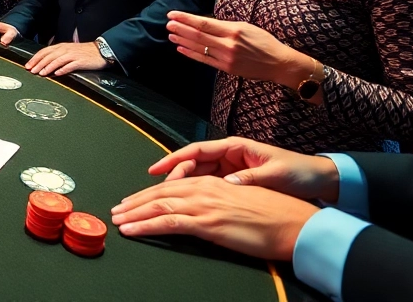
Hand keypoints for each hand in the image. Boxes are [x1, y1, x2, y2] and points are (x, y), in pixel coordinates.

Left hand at [24, 41, 106, 75]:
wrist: (101, 50)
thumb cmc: (84, 52)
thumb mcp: (68, 51)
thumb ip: (58, 55)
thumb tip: (45, 63)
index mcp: (61, 46)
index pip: (44, 51)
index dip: (35, 58)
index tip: (27, 65)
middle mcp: (65, 50)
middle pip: (49, 56)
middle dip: (38, 64)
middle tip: (31, 71)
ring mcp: (73, 55)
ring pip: (57, 60)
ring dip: (48, 67)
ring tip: (41, 73)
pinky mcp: (81, 61)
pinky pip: (70, 65)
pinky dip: (63, 69)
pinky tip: (57, 74)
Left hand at [110, 176, 318, 260]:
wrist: (295, 223)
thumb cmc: (276, 216)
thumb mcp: (241, 202)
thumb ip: (219, 202)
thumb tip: (206, 211)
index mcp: (213, 182)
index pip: (173, 185)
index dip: (149, 193)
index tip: (133, 200)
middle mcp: (205, 188)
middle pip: (159, 193)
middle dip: (135, 201)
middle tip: (117, 209)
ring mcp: (204, 204)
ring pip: (158, 205)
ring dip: (133, 213)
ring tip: (117, 219)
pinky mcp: (207, 222)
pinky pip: (167, 222)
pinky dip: (145, 226)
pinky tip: (131, 230)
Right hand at [147, 136, 339, 201]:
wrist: (319, 180)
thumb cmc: (298, 172)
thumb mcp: (276, 174)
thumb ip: (250, 179)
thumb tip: (227, 184)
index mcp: (235, 148)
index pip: (197, 151)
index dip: (174, 159)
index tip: (156, 169)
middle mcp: (229, 156)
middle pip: (193, 164)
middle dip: (172, 174)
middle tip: (155, 189)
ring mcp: (231, 169)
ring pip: (198, 176)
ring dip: (181, 185)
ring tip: (164, 198)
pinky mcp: (235, 183)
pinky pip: (209, 186)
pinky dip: (196, 193)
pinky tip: (185, 203)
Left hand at [167, 11, 313, 85]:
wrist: (279, 63)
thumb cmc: (264, 42)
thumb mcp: (247, 27)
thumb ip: (225, 26)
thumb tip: (204, 23)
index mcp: (234, 30)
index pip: (204, 23)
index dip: (186, 19)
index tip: (173, 14)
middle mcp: (228, 44)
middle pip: (198, 35)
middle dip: (181, 29)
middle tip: (168, 23)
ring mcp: (227, 57)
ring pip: (199, 47)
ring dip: (183, 40)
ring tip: (171, 35)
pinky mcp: (226, 68)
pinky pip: (205, 60)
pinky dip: (191, 54)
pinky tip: (181, 48)